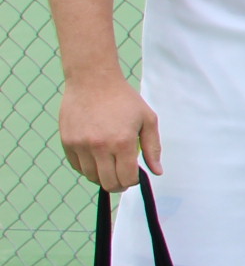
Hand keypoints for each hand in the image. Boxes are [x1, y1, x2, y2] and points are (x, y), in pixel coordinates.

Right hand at [61, 74, 160, 191]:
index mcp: (122, 142)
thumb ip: (153, 148)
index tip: (134, 177)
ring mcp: (81, 145)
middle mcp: (99, 147)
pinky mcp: (67, 142)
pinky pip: (77, 166)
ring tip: (110, 165)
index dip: (133, 182)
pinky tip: (96, 158)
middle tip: (122, 179)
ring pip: (91, 176)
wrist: (93, 81)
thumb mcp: (147, 119)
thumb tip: (156, 172)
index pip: (127, 178)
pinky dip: (87, 167)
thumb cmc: (124, 99)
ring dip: (102, 176)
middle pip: (108, 183)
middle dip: (118, 185)